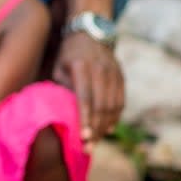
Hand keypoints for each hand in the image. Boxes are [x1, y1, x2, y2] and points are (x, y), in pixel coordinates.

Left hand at [52, 32, 123, 147]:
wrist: (91, 33)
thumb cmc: (68, 54)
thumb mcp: (59, 67)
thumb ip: (63, 88)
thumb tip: (64, 114)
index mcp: (82, 67)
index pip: (85, 98)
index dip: (85, 119)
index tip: (82, 137)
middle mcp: (101, 70)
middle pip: (101, 106)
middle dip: (94, 129)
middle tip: (87, 148)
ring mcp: (114, 74)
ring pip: (113, 106)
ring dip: (104, 127)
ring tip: (95, 143)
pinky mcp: (121, 78)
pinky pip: (120, 102)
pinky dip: (114, 118)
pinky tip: (105, 130)